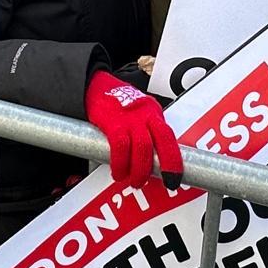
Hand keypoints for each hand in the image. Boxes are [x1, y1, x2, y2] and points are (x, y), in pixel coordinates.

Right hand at [84, 70, 180, 187]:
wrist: (94, 86)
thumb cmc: (116, 103)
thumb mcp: (139, 112)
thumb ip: (147, 132)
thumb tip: (152, 161)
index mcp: (153, 113)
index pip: (169, 136)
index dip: (174, 159)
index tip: (174, 178)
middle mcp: (145, 114)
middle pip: (162, 140)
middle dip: (163, 166)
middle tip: (159, 182)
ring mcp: (130, 117)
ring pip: (142, 148)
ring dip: (139, 170)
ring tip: (133, 180)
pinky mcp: (113, 121)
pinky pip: (120, 146)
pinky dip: (120, 164)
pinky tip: (117, 171)